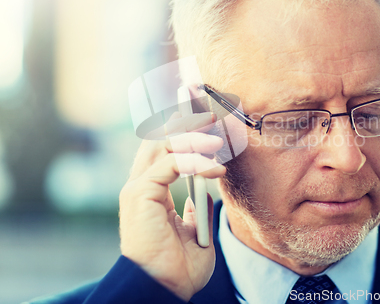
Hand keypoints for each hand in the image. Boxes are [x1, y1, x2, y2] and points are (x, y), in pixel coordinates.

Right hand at [119, 111, 225, 301]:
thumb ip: (195, 209)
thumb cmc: (178, 265)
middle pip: (161, 138)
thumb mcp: (193, 231)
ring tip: (218, 141)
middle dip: (187, 124)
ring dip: (193, 138)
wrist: (164, 287)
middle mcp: (142, 184)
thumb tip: (203, 193)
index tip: (205, 119)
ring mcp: (138, 187)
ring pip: (164, 144)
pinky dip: (195, 162)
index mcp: (152, 191)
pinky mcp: (140, 193)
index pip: (163, 149)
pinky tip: (215, 170)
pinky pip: (170, 164)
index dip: (182, 131)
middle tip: (212, 116)